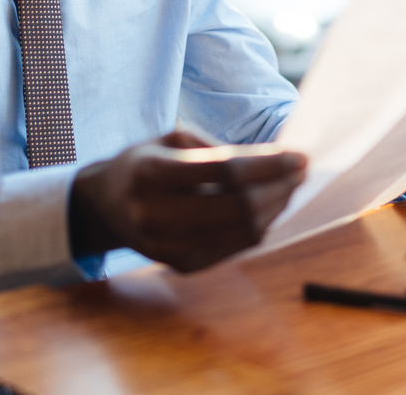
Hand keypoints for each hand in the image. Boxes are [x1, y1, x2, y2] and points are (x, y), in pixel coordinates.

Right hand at [70, 131, 307, 271]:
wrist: (104, 207)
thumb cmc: (144, 164)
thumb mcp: (171, 139)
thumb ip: (219, 149)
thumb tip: (275, 163)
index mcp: (151, 174)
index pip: (225, 171)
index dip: (269, 165)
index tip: (300, 156)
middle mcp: (156, 215)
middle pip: (239, 207)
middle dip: (279, 188)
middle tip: (300, 172)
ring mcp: (168, 248)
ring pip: (243, 232)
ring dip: (276, 208)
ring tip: (289, 187)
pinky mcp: (181, 266)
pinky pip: (235, 248)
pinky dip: (260, 227)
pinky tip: (269, 208)